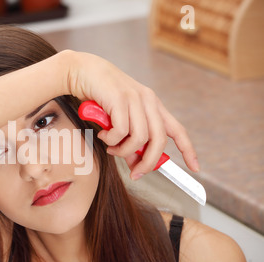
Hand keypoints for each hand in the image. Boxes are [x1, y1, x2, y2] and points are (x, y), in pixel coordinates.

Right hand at [65, 51, 198, 179]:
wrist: (82, 71)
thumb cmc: (99, 97)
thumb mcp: (119, 121)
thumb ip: (130, 142)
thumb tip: (136, 166)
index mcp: (152, 105)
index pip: (177, 130)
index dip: (188, 150)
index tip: (195, 167)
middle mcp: (148, 100)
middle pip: (159, 140)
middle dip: (148, 162)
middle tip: (136, 173)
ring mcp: (135, 98)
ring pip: (140, 138)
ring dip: (123, 151)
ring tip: (111, 148)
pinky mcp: (120, 99)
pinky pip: (121, 131)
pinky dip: (111, 140)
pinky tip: (103, 135)